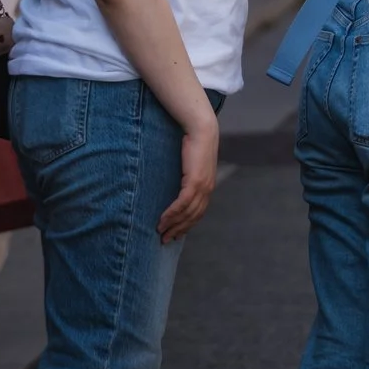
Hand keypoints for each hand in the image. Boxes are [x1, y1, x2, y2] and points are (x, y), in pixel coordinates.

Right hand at [158, 115, 218, 242]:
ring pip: (187, 213)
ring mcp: (203, 186)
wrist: (202, 129)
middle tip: (164, 240)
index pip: (198, 213)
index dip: (186, 225)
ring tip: (160, 232)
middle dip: (178, 230)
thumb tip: (175, 184)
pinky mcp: (195, 181)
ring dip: (173, 224)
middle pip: (193, 217)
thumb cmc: (193, 144)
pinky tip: (162, 220)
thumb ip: (186, 176)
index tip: (175, 235)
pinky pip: (182, 203)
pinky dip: (172, 214)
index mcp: (208, 187)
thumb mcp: (191, 164)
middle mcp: (207, 189)